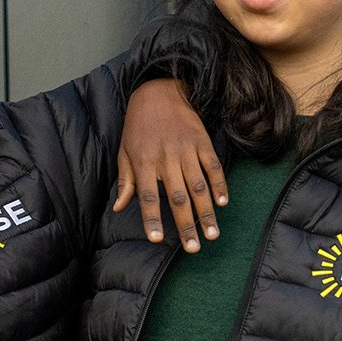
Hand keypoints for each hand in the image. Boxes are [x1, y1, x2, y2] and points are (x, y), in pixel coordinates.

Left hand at [113, 77, 226, 252]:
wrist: (158, 92)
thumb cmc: (137, 127)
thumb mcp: (125, 152)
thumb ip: (125, 181)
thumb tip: (118, 208)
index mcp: (144, 162)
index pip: (148, 196)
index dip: (152, 218)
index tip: (157, 239)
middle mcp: (166, 158)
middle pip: (178, 197)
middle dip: (186, 224)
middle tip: (194, 248)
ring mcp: (186, 149)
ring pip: (199, 186)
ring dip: (207, 212)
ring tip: (212, 234)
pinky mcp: (202, 141)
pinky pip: (213, 166)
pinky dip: (219, 185)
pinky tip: (222, 203)